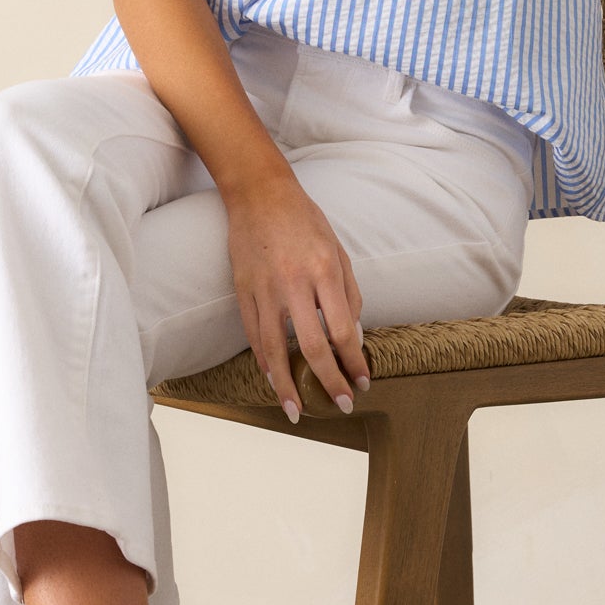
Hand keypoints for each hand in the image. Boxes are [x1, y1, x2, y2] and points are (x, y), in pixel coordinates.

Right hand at [226, 170, 370, 421]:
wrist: (260, 194)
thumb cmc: (305, 221)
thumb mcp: (338, 250)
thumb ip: (348, 294)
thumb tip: (353, 337)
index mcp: (324, 271)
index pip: (343, 331)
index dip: (354, 362)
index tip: (362, 382)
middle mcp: (294, 283)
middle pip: (313, 347)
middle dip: (330, 382)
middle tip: (341, 404)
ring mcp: (265, 289)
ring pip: (276, 349)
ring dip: (288, 386)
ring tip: (297, 411)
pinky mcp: (243, 290)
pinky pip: (253, 335)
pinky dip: (264, 362)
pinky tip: (273, 380)